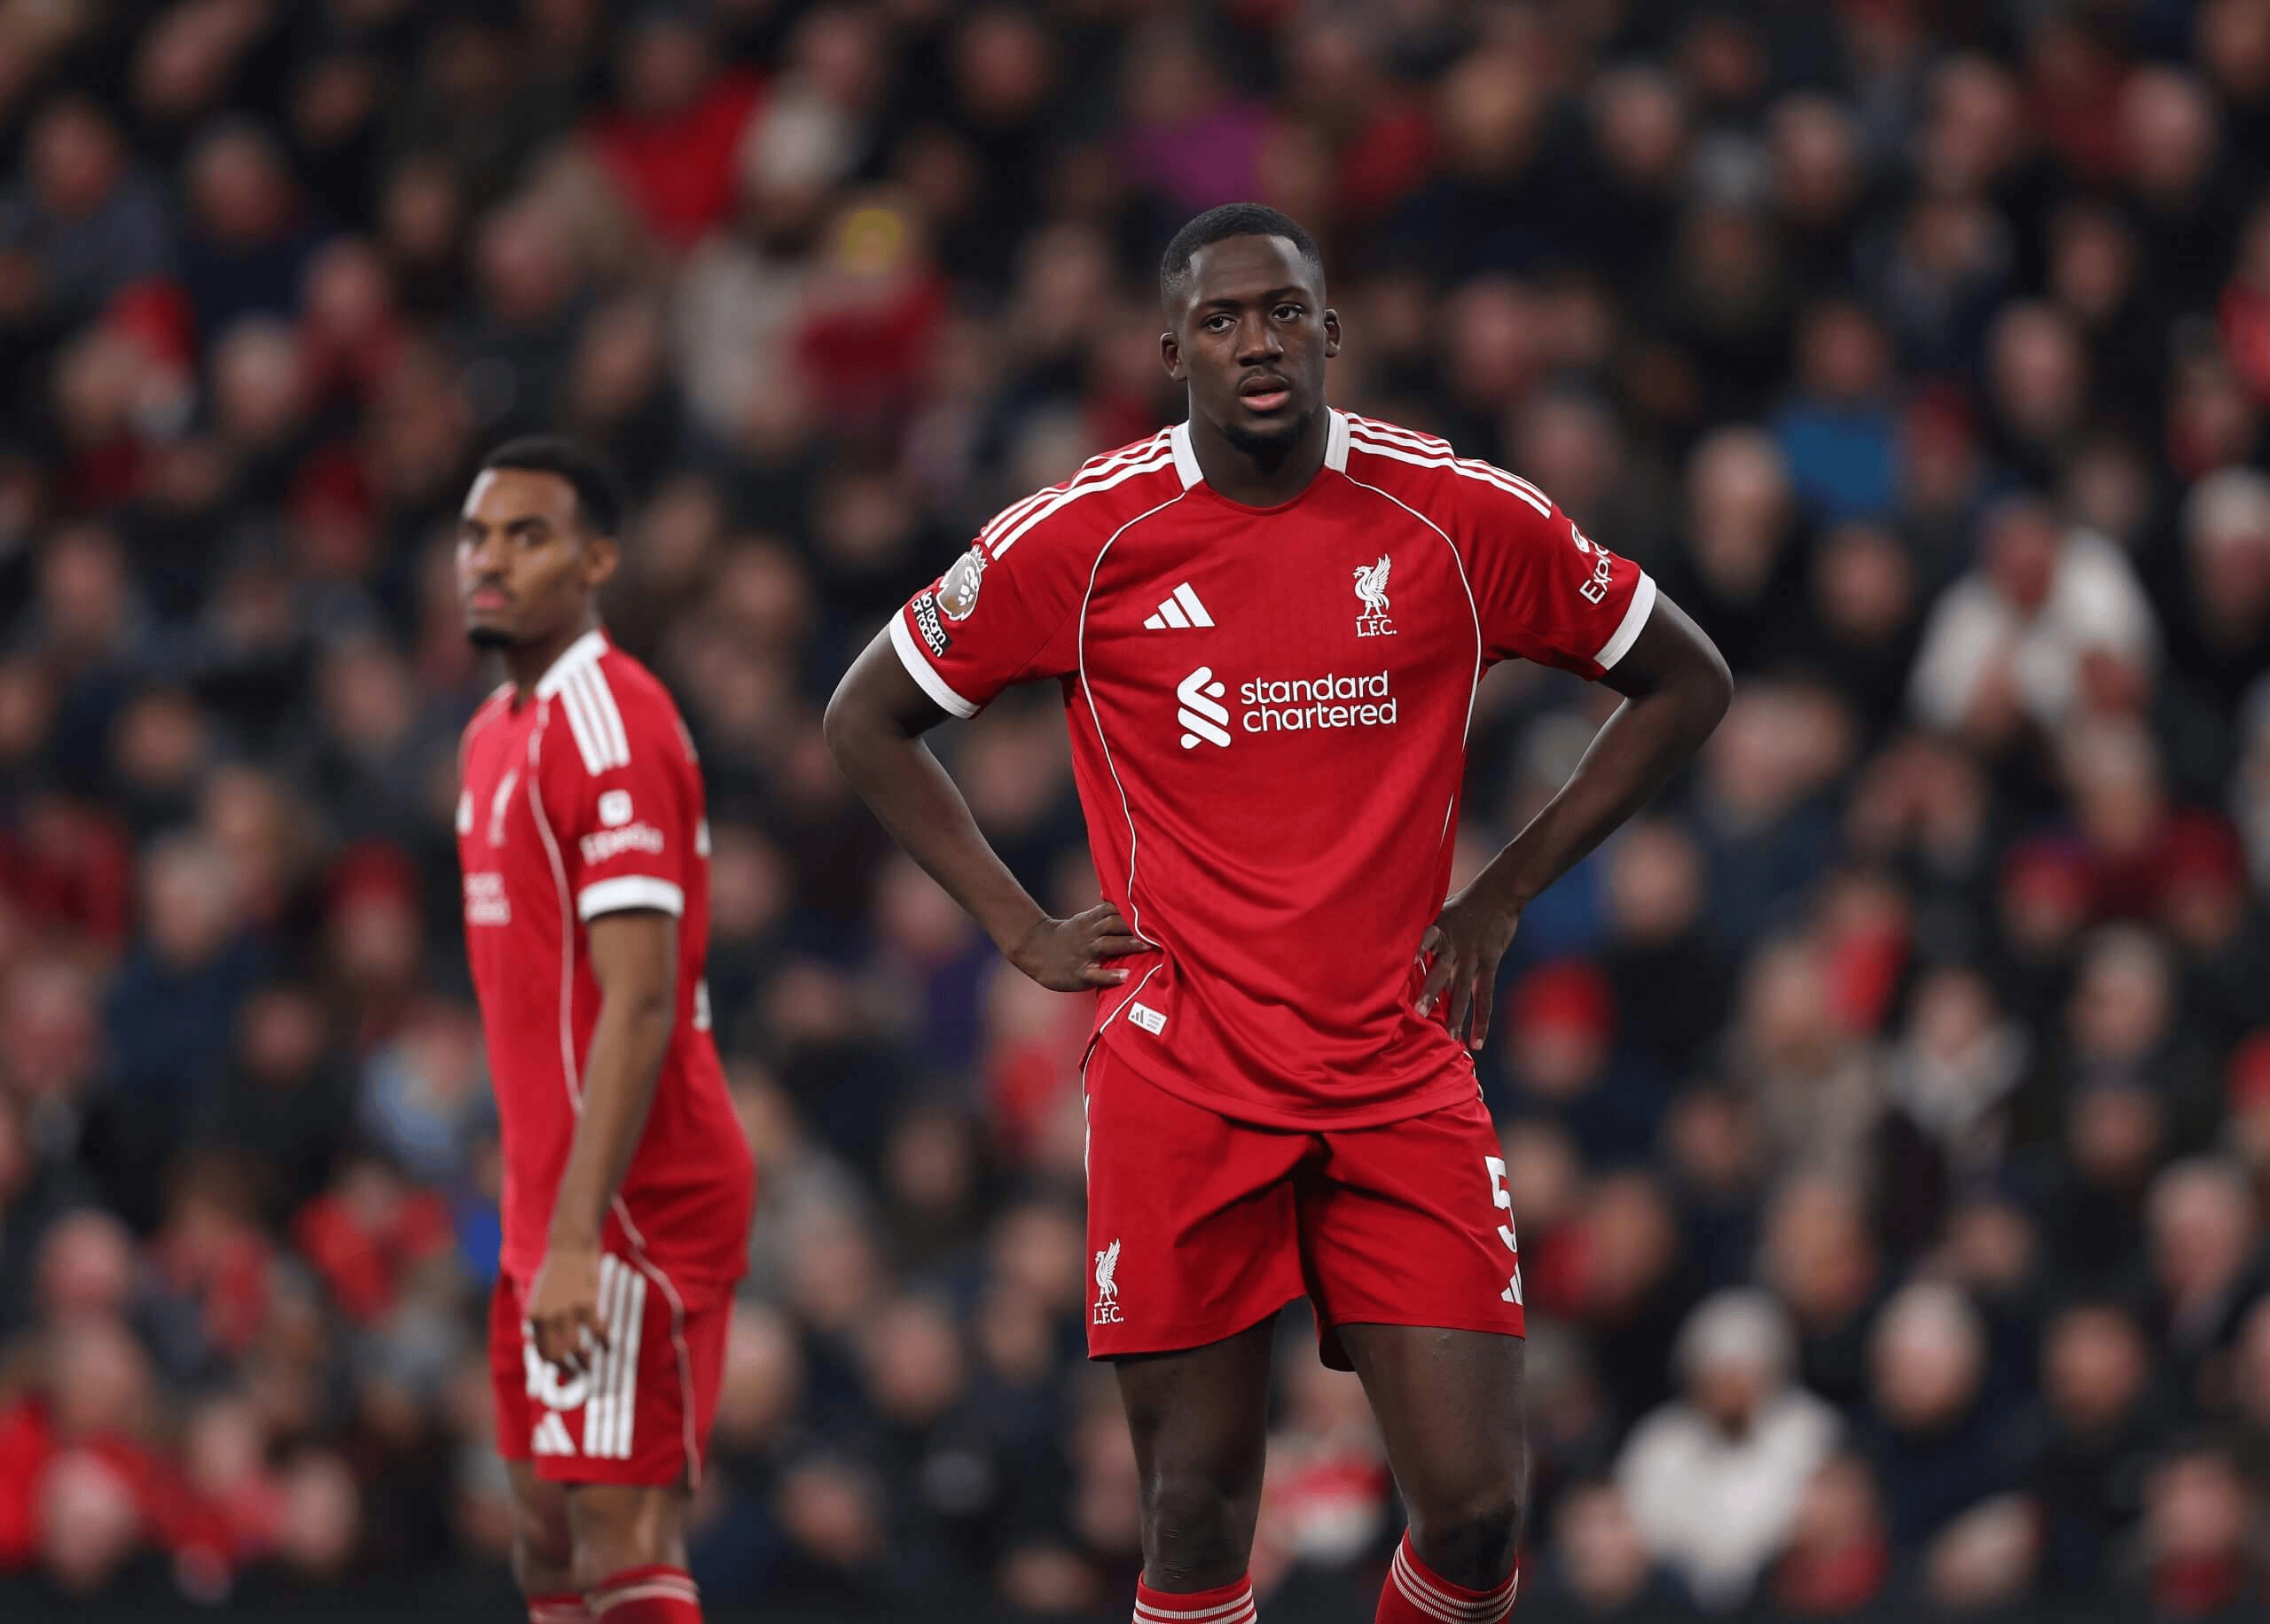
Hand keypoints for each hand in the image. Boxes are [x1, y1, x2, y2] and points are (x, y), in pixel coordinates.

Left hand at [527, 1241, 607, 1377]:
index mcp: (534, 1316)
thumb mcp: (540, 1294)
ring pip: (575, 1350)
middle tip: (579, 1375)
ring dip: (585, 1363)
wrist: (570, 1243)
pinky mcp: (587, 1304)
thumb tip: (544, 1340)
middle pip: (556, 1356)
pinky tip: (609, 1346)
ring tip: (591, 1366)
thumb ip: (541, 1317)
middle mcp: (547, 1317)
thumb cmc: (557, 1268)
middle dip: (568, 1370)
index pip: (541, 1351)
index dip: (554, 1366)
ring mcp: (567, 1311)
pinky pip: (597, 1333)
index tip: (564, 1371)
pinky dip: (604, 1343)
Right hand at [1008, 902, 1149, 990]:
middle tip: (1160, 927)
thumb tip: (1126, 899)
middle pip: (1112, 924)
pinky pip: (1095, 974)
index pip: (1114, 909)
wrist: (1035, 949)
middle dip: (1135, 925)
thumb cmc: (1067, 935)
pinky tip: (1125, 976)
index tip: (1155, 907)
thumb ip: (1106, 911)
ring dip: (1127, 944)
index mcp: (1091, 920)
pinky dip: (1110, 975)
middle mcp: (1089, 934)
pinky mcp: (1078, 973)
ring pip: (1106, 945)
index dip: (1133, 908)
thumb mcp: (1085, 919)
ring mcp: (1083, 953)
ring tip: (1148, 946)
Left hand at [1414, 883, 1522, 1049]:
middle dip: (1430, 993)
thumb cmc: (1460, 908)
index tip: (1398, 967)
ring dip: (1456, 1015)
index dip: (1412, 954)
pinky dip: (1482, 1020)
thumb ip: (1420, 934)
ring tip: (1449, 1039)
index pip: (1421, 943)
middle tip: (1419, 1014)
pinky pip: (1485, 996)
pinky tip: (1478, 1041)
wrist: (1497, 896)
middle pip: (1441, 972)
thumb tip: (1391, 954)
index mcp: (1436, 931)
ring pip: (1463, 990)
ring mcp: (1472, 956)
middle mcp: (1453, 945)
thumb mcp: (1436, 913)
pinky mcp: (1489, 963)